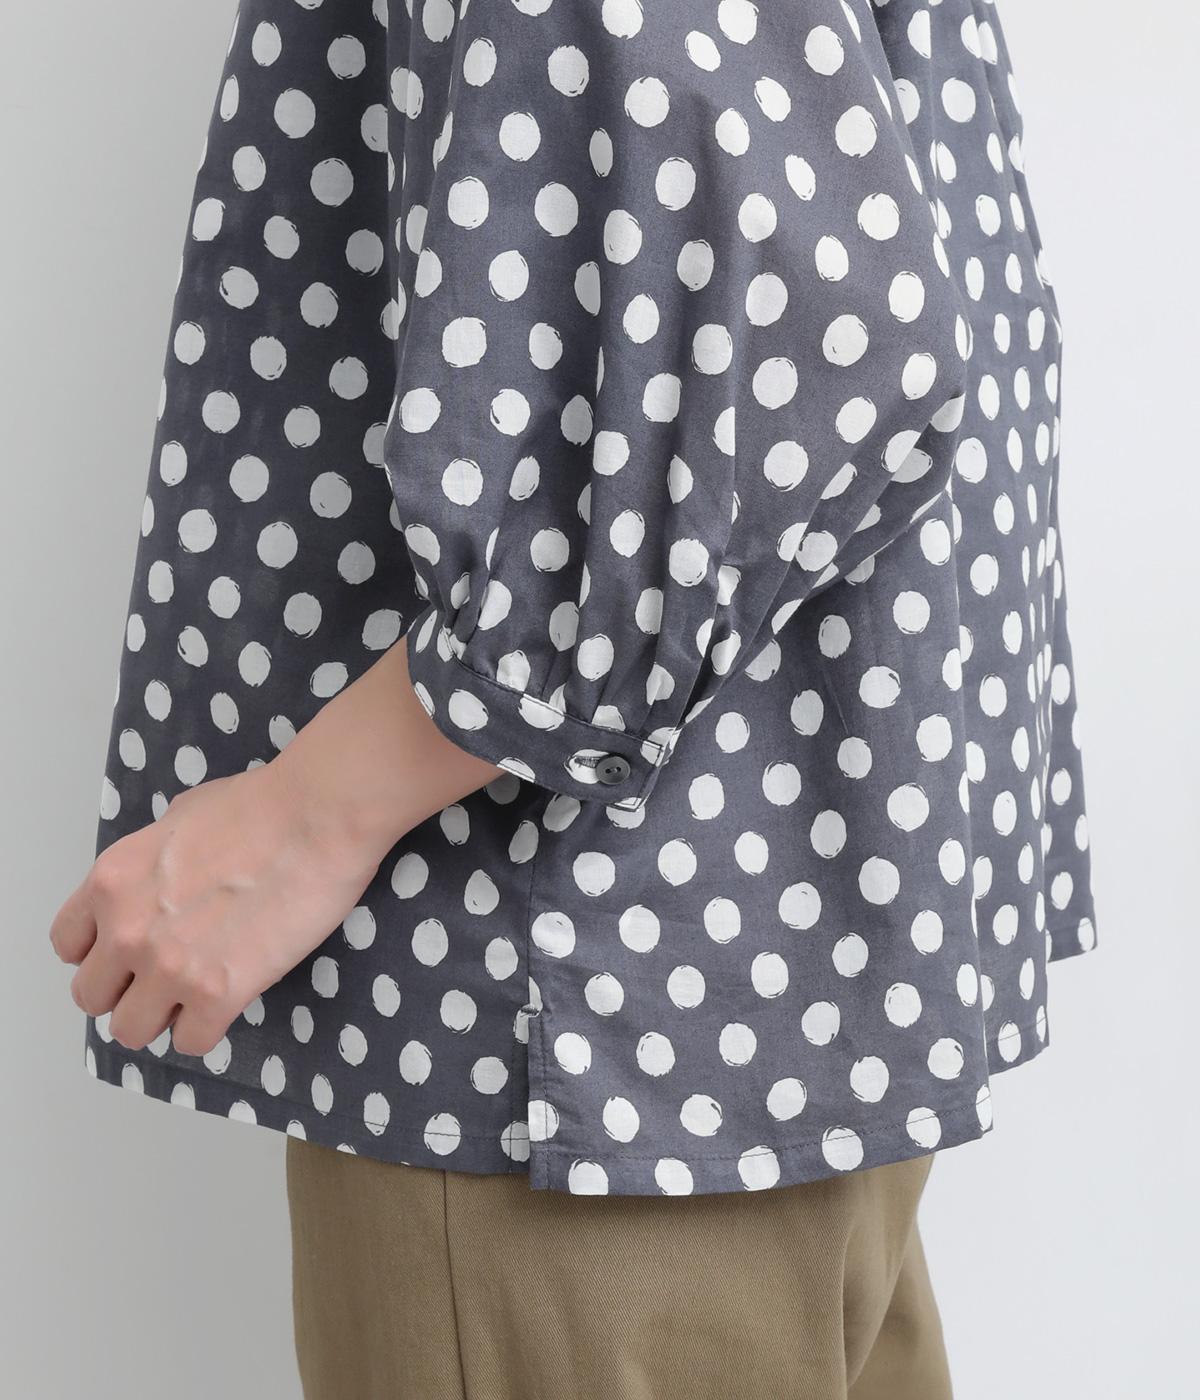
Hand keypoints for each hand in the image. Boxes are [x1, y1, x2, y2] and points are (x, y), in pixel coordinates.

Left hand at [49, 760, 383, 1056]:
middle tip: (166, 975)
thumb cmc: (259, 806)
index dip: (100, 951)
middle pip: (91, 998)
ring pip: (130, 1032)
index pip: (67, 946)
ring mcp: (169, 967)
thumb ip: (152, 863)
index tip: (129, 950)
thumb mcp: (179, 819)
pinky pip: (191, 1042)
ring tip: (196, 995)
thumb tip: (160, 882)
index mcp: (111, 882)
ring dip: (162, 1016)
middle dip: (126, 989)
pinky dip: (208, 1028)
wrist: (314, 817)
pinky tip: (230, 1001)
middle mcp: (126, 930)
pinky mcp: (219, 993)